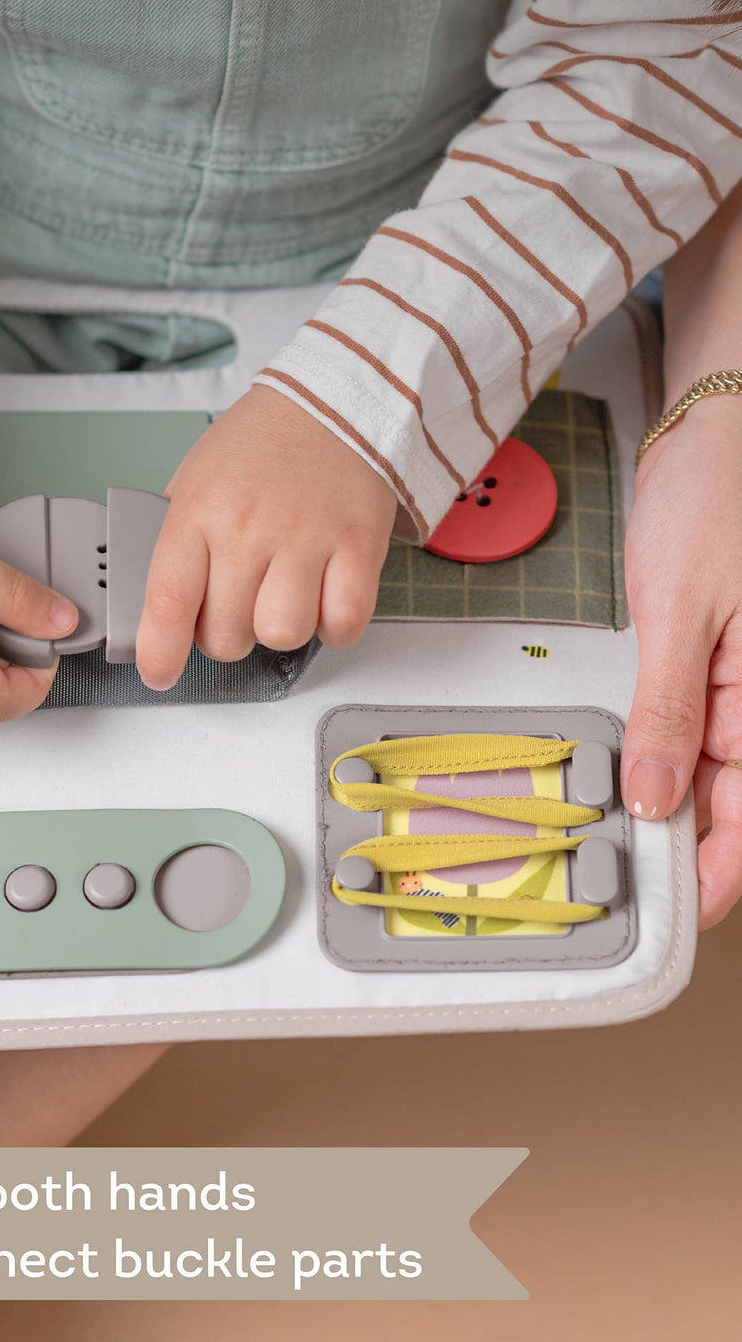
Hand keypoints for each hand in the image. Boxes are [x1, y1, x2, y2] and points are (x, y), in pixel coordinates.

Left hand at [136, 385, 397, 688]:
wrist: (333, 400)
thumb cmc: (258, 446)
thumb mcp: (194, 481)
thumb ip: (175, 541)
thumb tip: (155, 606)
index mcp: (198, 513)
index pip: (168, 601)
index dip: (159, 651)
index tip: (158, 672)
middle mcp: (249, 529)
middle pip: (226, 635)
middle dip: (225, 636)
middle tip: (235, 605)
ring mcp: (307, 538)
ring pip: (281, 634)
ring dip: (277, 630)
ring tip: (280, 597)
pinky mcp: (359, 546)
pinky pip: (342, 623)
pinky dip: (332, 625)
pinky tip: (322, 597)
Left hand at [623, 396, 741, 927]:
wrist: (710, 434)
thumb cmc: (712, 502)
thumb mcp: (681, 613)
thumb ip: (669, 711)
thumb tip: (658, 797)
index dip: (718, 870)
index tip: (678, 914)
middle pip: (730, 798)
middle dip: (686, 848)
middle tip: (628, 887)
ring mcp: (736, 678)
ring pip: (708, 767)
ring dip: (669, 807)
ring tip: (617, 843)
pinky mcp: (708, 658)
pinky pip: (690, 723)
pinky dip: (660, 755)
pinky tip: (630, 775)